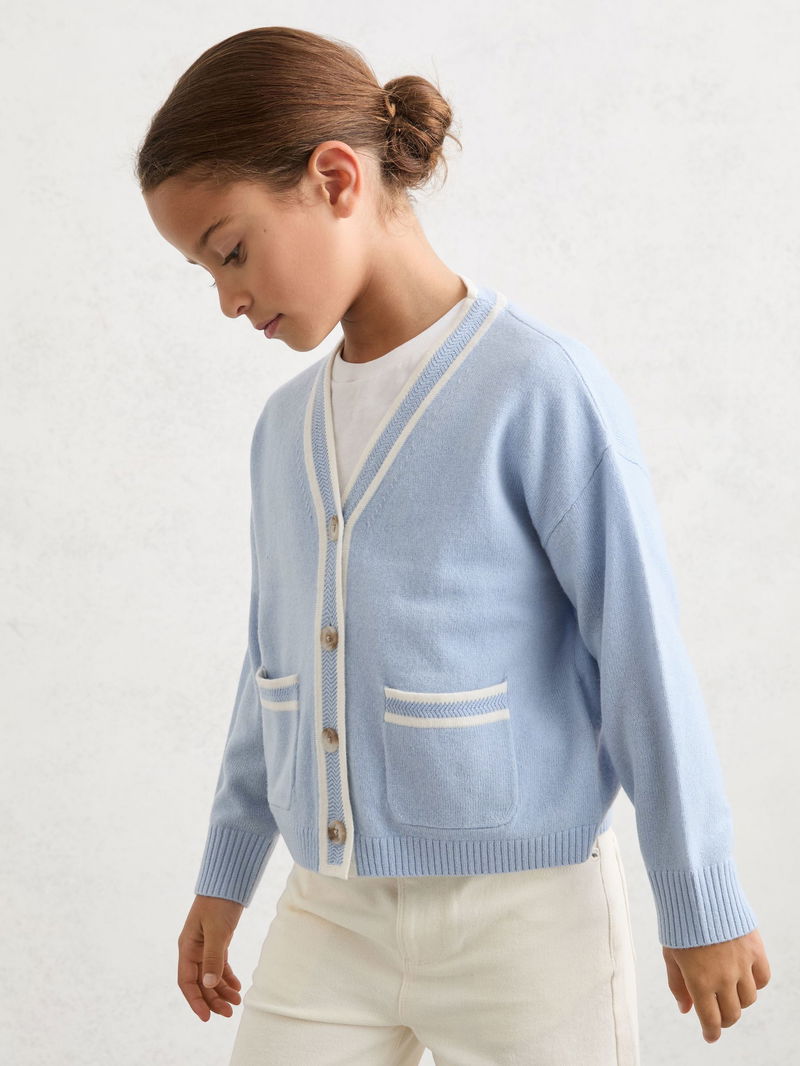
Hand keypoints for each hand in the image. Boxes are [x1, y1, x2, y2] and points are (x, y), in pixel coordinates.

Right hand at [178, 894, 245, 1020]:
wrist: (228, 882)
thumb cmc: (219, 903)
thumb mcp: (217, 931)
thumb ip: (213, 958)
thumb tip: (208, 985)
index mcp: (187, 948)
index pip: (187, 982)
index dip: (195, 1001)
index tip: (207, 1017)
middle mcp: (193, 950)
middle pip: (200, 983)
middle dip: (213, 999)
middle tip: (229, 1013)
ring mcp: (204, 947)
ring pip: (210, 976)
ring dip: (221, 990)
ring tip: (237, 1002)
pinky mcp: (217, 942)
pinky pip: (219, 966)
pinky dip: (227, 977)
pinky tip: (237, 986)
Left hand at [662, 928, 770, 1042]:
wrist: (697, 890)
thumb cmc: (679, 922)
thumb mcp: (670, 954)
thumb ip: (677, 985)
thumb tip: (685, 1010)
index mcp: (699, 980)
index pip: (711, 1020)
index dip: (711, 1032)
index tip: (710, 1035)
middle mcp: (723, 977)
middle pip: (732, 1014)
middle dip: (723, 1018)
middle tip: (717, 1012)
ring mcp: (742, 964)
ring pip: (749, 999)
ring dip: (738, 1000)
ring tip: (727, 990)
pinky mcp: (755, 949)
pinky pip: (763, 979)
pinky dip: (755, 983)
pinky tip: (744, 976)